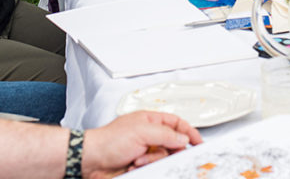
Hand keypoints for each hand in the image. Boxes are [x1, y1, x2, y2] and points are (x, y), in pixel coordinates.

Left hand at [82, 111, 201, 176]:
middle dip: (167, 150)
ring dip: (152, 161)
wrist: (91, 160)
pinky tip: (133, 166)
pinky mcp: (140, 166)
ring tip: (138, 160)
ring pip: (163, 159)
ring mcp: (144, 151)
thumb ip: (166, 134)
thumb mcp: (141, 132)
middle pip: (172, 144)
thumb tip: (183, 138)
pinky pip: (154, 169)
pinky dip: (145, 169)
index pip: (176, 123)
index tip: (198, 142)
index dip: (189, 132)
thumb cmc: (108, 141)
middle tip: (162, 153)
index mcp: (150, 121)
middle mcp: (148, 136)